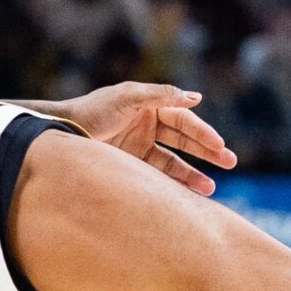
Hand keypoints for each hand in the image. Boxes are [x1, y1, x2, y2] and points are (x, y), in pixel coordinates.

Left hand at [50, 83, 237, 195]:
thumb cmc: (92, 112)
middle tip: (230, 162)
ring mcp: (138, 147)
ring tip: (210, 188)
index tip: (219, 146)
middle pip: (184, 140)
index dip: (202, 133)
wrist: (60, 135)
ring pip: (173, 162)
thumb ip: (160, 96)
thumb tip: (195, 96)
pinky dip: (171, 185)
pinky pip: (156, 177)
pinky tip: (187, 195)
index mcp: (149, 105)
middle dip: (207, 152)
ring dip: (192, 174)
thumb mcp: (127, 98)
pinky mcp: (129, 166)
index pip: (183, 120)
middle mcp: (146, 125)